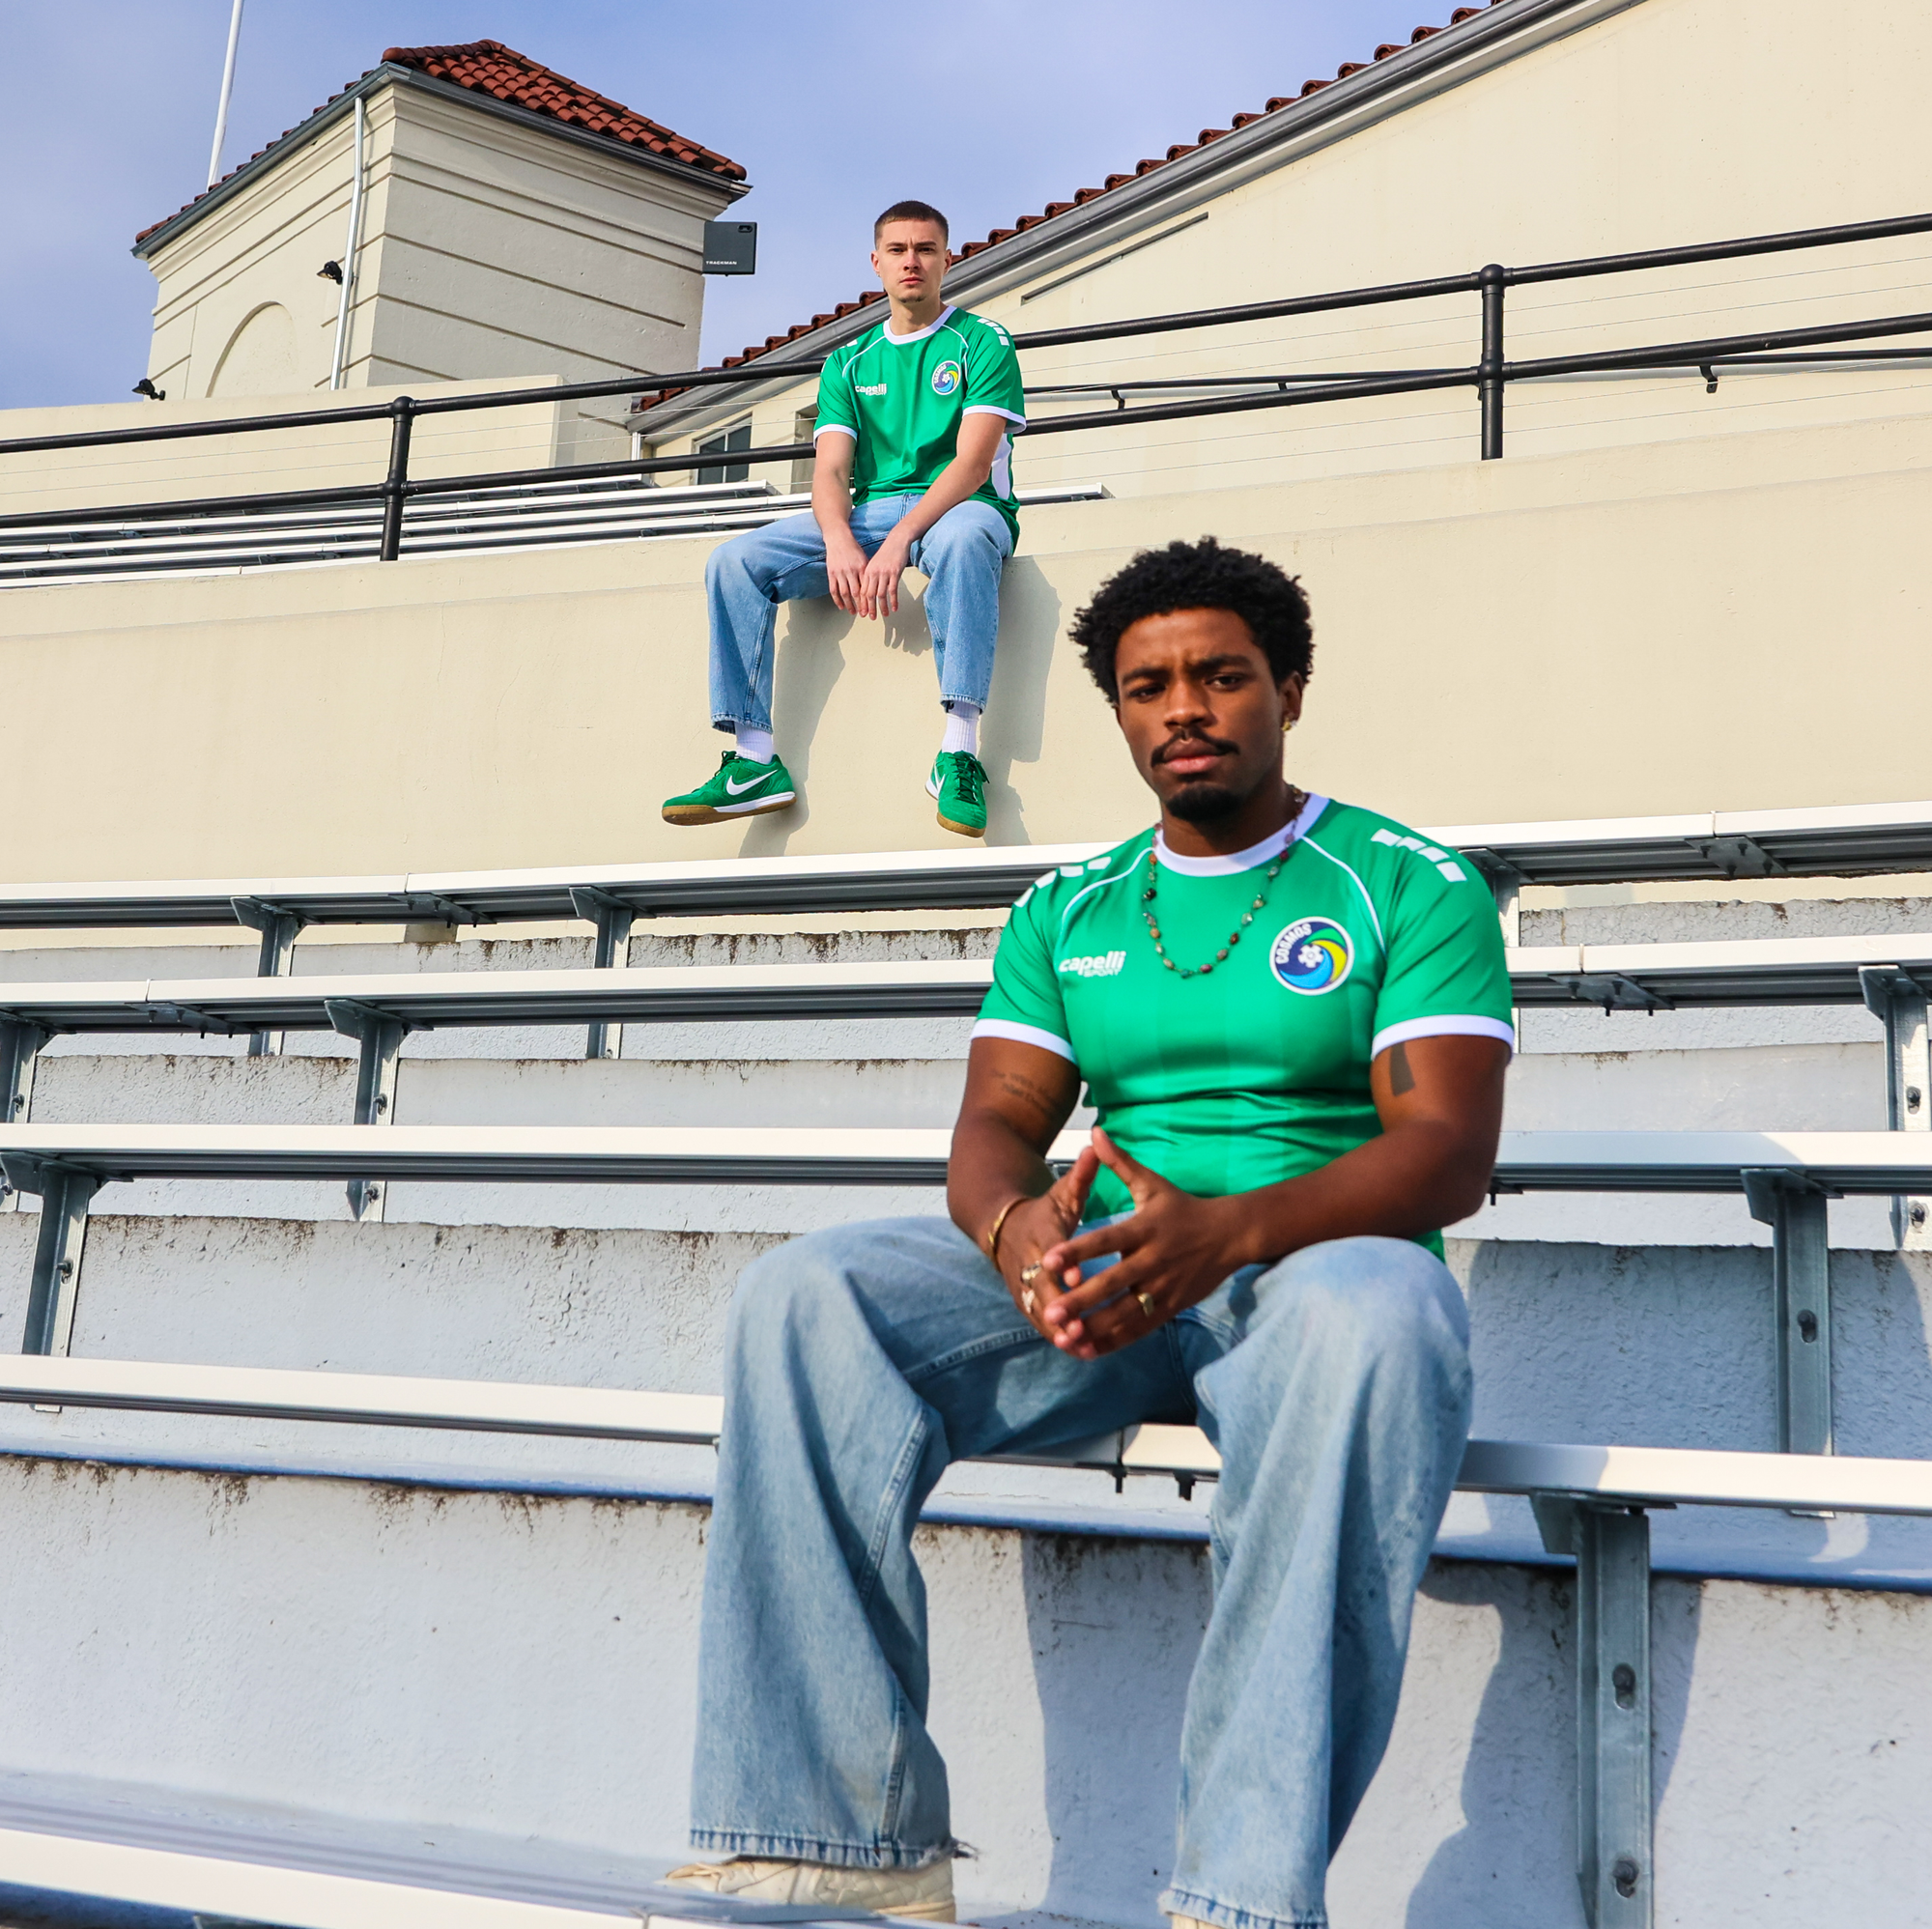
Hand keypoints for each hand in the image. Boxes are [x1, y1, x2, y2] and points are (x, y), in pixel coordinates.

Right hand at [825, 533, 870, 615]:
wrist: (838, 539)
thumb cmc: (853, 549)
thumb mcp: (864, 559)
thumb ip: (867, 573)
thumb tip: (873, 587)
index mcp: (861, 568)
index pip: (866, 587)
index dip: (869, 599)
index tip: (872, 608)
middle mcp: (850, 571)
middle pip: (856, 593)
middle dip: (861, 605)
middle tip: (864, 614)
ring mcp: (840, 572)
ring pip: (845, 593)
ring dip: (849, 605)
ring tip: (853, 612)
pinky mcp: (831, 573)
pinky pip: (833, 589)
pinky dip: (837, 600)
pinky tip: (841, 607)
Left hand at [855, 531, 912, 618]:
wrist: (897, 540)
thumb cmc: (887, 553)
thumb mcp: (875, 564)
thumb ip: (872, 576)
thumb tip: (870, 590)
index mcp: (867, 571)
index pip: (862, 591)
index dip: (862, 603)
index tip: (863, 613)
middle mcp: (874, 573)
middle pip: (869, 595)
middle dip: (870, 608)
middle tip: (871, 618)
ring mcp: (884, 573)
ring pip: (881, 595)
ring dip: (882, 607)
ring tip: (884, 615)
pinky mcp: (894, 573)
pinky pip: (893, 591)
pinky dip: (893, 601)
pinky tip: (895, 608)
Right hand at [996, 1152, 1097, 1338]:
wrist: (1002, 1225)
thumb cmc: (1044, 1210)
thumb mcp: (1061, 1192)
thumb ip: (1081, 1175)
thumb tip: (1094, 1145)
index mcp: (1041, 1233)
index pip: (1052, 1250)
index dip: (1064, 1265)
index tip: (1079, 1278)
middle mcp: (1029, 1262)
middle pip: (1042, 1288)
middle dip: (1058, 1307)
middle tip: (1078, 1326)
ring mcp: (1024, 1284)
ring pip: (1039, 1311)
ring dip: (1057, 1330)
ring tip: (1078, 1346)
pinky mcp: (1025, 1300)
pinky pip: (1041, 1323)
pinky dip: (1057, 1337)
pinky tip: (1079, 1353)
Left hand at [1038, 1129, 1247, 1358]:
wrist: (1231, 1235)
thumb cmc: (1183, 1208)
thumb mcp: (1153, 1184)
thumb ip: (1120, 1163)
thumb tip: (1095, 1134)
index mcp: (1145, 1229)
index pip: (1106, 1240)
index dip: (1077, 1250)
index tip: (1048, 1259)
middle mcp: (1153, 1260)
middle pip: (1112, 1283)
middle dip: (1081, 1300)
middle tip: (1050, 1312)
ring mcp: (1163, 1287)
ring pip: (1125, 1313)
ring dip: (1095, 1327)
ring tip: (1065, 1337)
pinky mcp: (1170, 1307)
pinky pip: (1139, 1329)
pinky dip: (1114, 1341)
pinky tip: (1088, 1349)